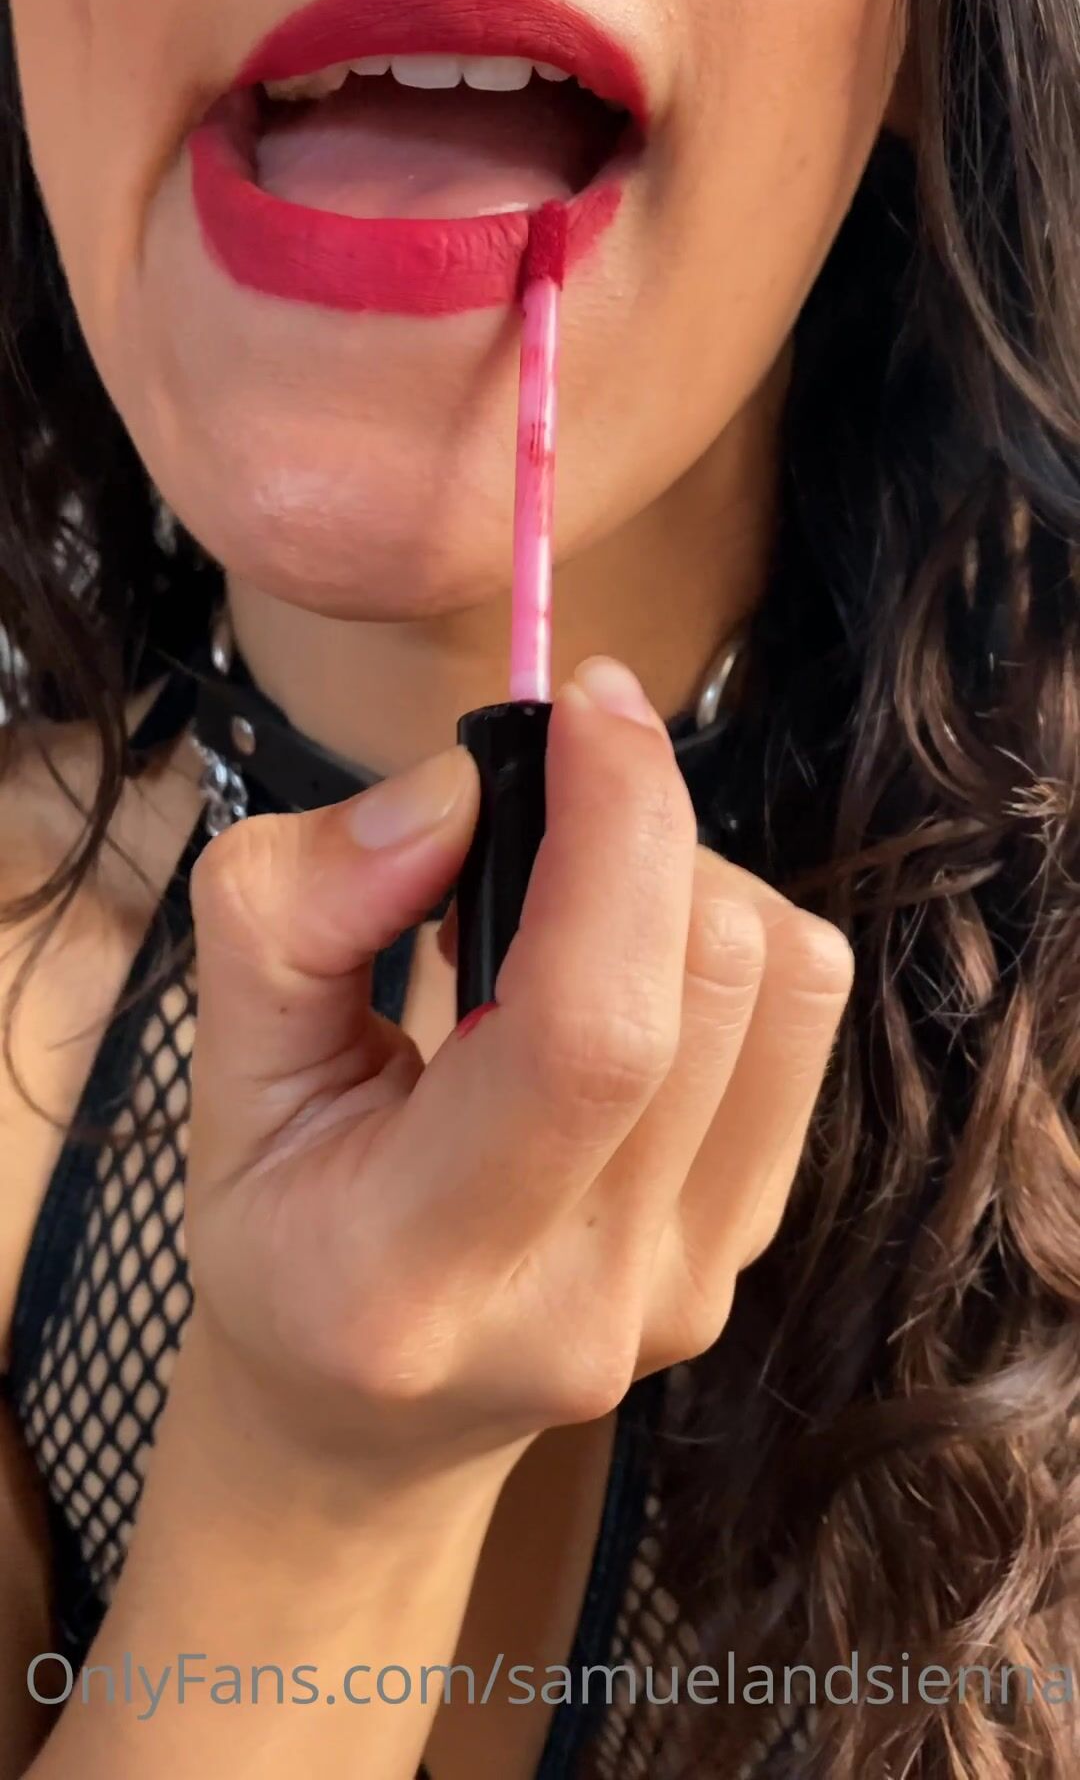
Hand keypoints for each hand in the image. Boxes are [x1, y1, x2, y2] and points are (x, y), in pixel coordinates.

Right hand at [184, 655, 852, 1485]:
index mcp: (417, 1265)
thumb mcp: (223, 1074)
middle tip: (532, 820)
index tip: (586, 705)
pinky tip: (620, 972)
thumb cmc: (281, 1235)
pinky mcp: (748, 1248)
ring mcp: (690, 1283)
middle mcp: (589, 1294)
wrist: (362, 1423)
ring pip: (783, 981)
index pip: (589, 1028)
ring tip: (566, 912)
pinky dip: (719, 941)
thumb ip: (296, 913)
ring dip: (683, 880)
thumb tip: (454, 791)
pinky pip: (800, 1022)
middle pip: (706, 979)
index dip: (617, 830)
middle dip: (634, 831)